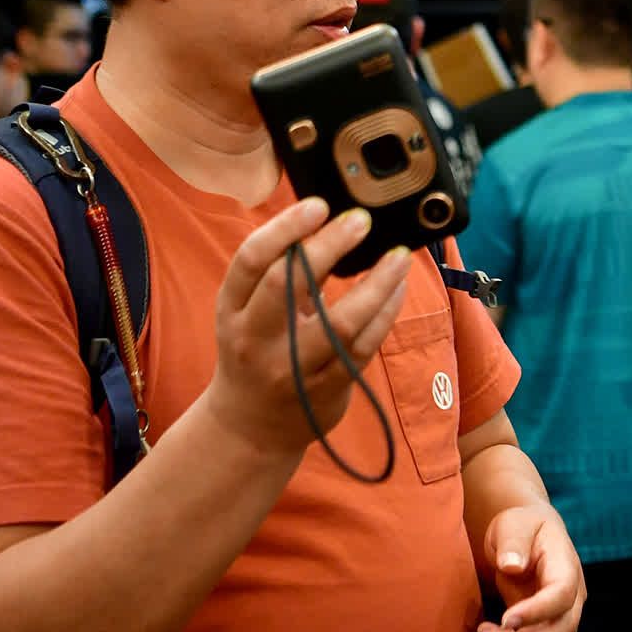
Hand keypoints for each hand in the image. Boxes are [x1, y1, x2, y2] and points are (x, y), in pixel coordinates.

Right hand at [205, 198, 412, 459]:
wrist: (251, 426)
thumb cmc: (257, 351)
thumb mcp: (249, 313)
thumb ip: (280, 274)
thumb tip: (330, 222)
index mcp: (232, 310)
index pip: (251, 260)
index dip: (285, 228)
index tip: (319, 205)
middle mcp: (256, 338)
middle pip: (289, 284)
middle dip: (329, 246)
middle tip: (362, 220)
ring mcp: (291, 367)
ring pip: (338, 321)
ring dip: (376, 283)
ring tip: (399, 256)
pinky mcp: (326, 387)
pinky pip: (363, 345)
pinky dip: (385, 313)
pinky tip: (397, 290)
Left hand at [477, 504, 584, 631]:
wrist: (528, 537)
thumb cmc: (521, 528)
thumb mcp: (513, 525)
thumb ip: (513, 542)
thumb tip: (512, 566)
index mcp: (566, 566)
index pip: (562, 595)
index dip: (536, 612)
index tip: (505, 619)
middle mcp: (573, 597)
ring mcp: (565, 617)